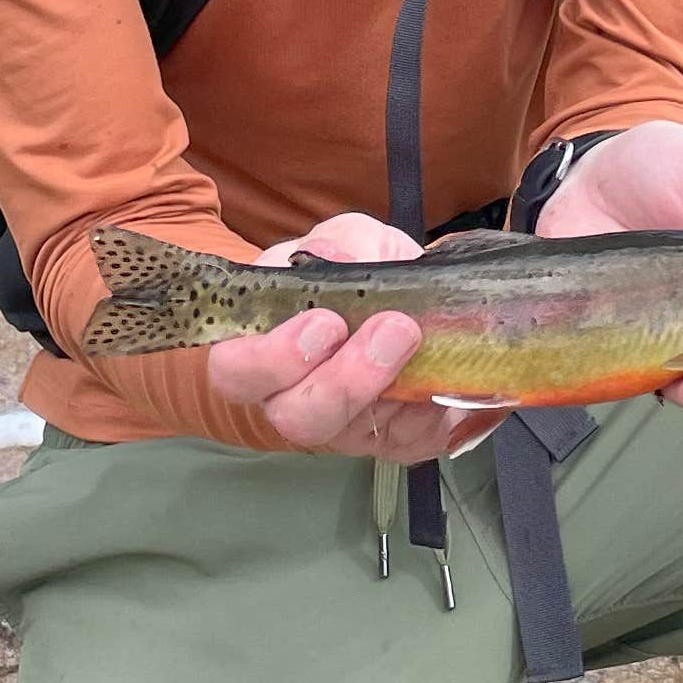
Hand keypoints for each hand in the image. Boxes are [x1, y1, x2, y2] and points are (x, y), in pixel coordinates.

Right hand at [203, 212, 488, 461]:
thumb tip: (339, 256)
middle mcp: (296, 401)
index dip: (271, 357)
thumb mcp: (350, 242)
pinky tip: (448, 373)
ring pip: (357, 434)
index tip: (324, 320)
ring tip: (414, 337)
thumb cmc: (355, 277)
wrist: (410, 308)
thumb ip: (344, 242)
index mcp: (261, 352)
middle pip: (298, 418)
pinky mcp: (398, 441)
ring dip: (392, 388)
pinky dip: (436, 406)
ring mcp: (348, 428)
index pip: (235, 372)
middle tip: (391, 328)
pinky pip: (416, 437)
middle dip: (344, 378)